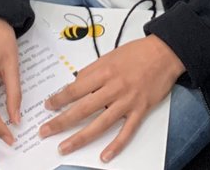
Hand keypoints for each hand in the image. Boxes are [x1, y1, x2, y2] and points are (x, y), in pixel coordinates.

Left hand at [40, 35, 183, 161]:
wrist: (164, 53)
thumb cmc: (137, 53)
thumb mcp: (109, 56)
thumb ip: (93, 71)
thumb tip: (76, 84)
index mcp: (104, 72)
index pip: (75, 89)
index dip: (59, 99)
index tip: (48, 106)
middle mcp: (114, 87)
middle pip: (83, 109)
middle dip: (61, 122)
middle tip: (45, 131)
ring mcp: (127, 101)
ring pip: (100, 124)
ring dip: (80, 138)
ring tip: (64, 147)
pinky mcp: (140, 110)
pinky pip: (126, 132)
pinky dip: (116, 145)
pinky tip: (104, 156)